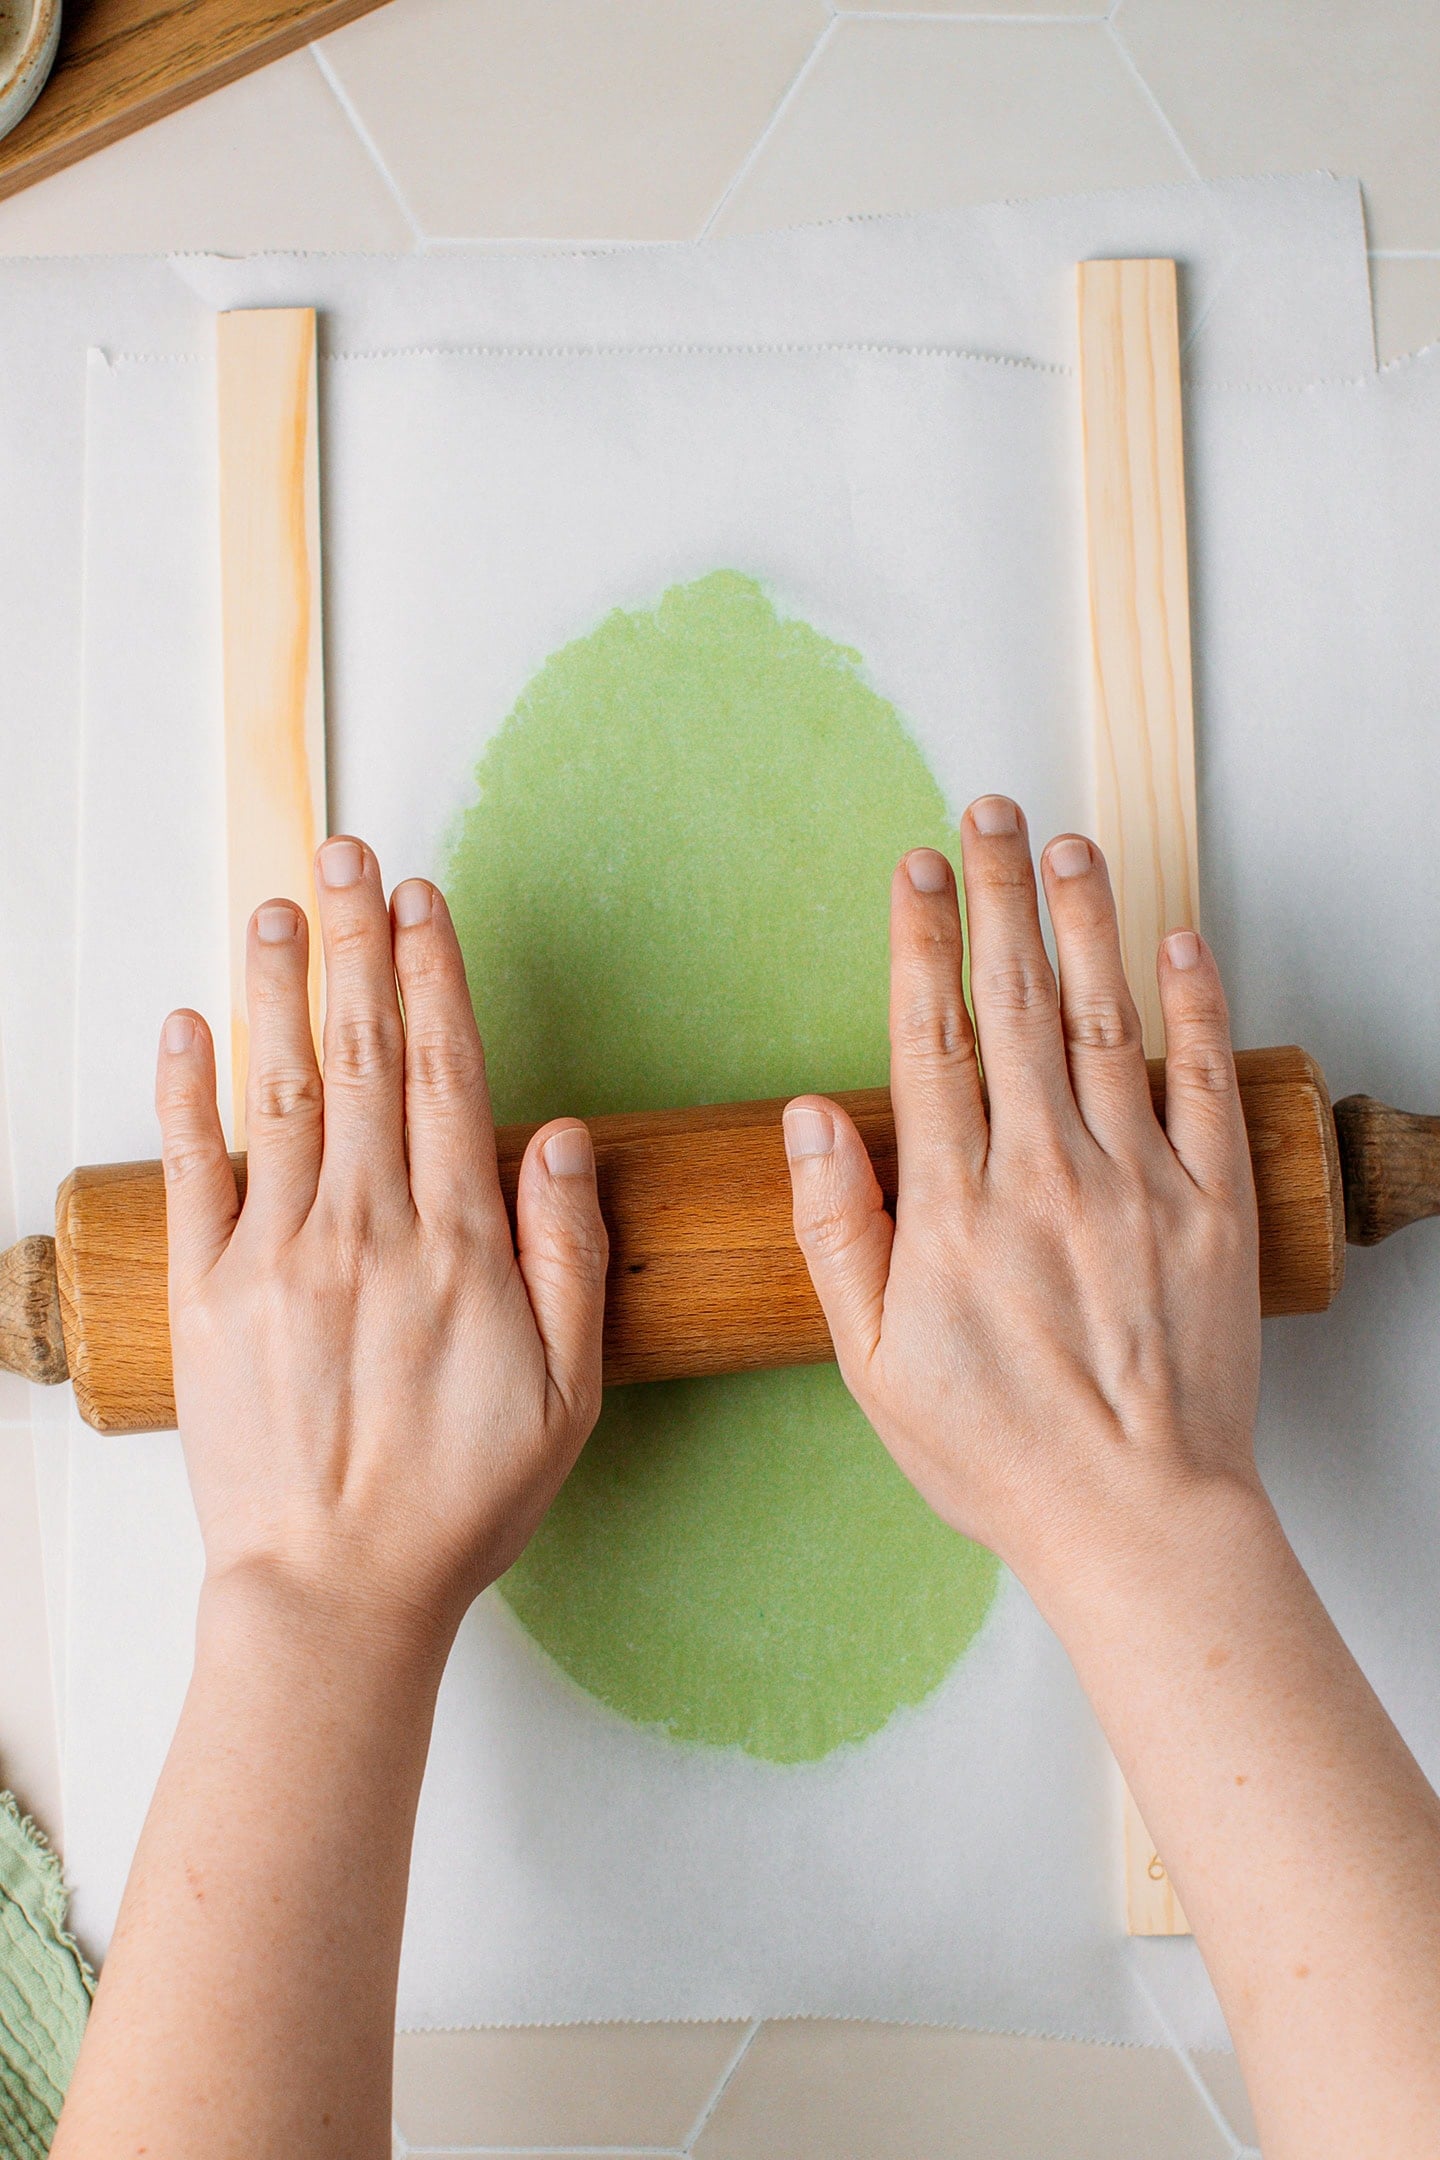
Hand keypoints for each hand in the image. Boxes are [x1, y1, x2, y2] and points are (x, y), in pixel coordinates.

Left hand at [154, 836, 607, 1654]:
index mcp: (454, 1247)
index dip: (433, 977)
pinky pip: (193, 1173)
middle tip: (351, 856)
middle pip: (360, 1056)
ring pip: (278, 1092)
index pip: (443, 1074)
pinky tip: (190, 1023)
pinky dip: (188, 1093)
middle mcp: (362, 1230)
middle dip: (358, 945)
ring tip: (280, 903)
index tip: (424, 902)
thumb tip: (557, 1140)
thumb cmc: (458, 1500)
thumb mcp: (566, 1394)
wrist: (334, 1594)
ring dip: (280, 988)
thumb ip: (567, 1258)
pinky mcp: (206, 1296)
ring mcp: (275, 1258)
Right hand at [781, 794, 1262, 1596]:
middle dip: (999, 895)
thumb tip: (811, 1115)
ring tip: (1069, 846)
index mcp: (956, 1210)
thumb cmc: (997, 1450)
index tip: (916, 867)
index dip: (922, 942)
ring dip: (1085, 923)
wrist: (1135, 1517)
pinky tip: (1181, 940)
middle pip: (1018, 1003)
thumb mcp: (872, 1361)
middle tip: (990, 813)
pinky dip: (1195, 1007)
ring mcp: (1137, 1185)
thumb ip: (837, 1230)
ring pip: (1106, 1022)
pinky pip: (1204, 1085)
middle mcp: (1046, 1175)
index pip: (933, 1040)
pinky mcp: (1214, 1207)